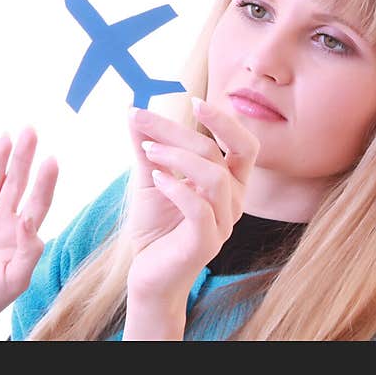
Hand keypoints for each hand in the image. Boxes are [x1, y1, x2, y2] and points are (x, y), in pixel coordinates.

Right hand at [0, 127, 58, 338]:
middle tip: (32, 130)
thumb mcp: (16, 280)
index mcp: (21, 235)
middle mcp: (2, 221)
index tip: (52, 159)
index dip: (46, 181)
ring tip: (7, 134)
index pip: (39, 200)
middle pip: (17, 181)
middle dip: (25, 157)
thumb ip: (28, 249)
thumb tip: (29, 218)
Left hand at [123, 97, 258, 301]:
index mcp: (229, 183)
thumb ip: (146, 147)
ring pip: (215, 177)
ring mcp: (223, 224)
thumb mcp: (149, 179)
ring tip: (147, 150)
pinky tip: (156, 178)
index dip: (224, 121)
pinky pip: (201, 209)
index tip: (193, 99)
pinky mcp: (206, 244)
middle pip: (223, 153)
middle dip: (184, 131)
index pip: (242, 144)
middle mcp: (233, 202)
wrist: (145, 274)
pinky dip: (177, 188)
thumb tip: (134, 110)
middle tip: (146, 119)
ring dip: (178, 156)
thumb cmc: (154, 227)